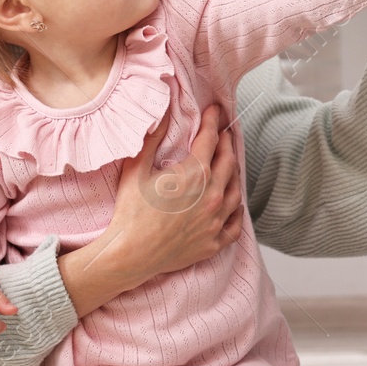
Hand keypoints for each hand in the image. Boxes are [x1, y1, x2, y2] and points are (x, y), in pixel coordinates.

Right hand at [57, 105, 244, 317]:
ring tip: (228, 165)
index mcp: (195, 174)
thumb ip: (152, 138)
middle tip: (224, 134)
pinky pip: (235, 224)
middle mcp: (213, 196)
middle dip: (227, 144)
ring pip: (236, 191)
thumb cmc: (130, 212)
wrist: (129, 255)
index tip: (216, 111)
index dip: (214, 121)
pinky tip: (233, 204)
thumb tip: (162, 112)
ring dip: (233, 174)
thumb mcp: (136, 169)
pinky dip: (236, 211)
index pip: (211, 139)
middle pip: (228, 162)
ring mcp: (216, 221)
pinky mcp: (214, 242)